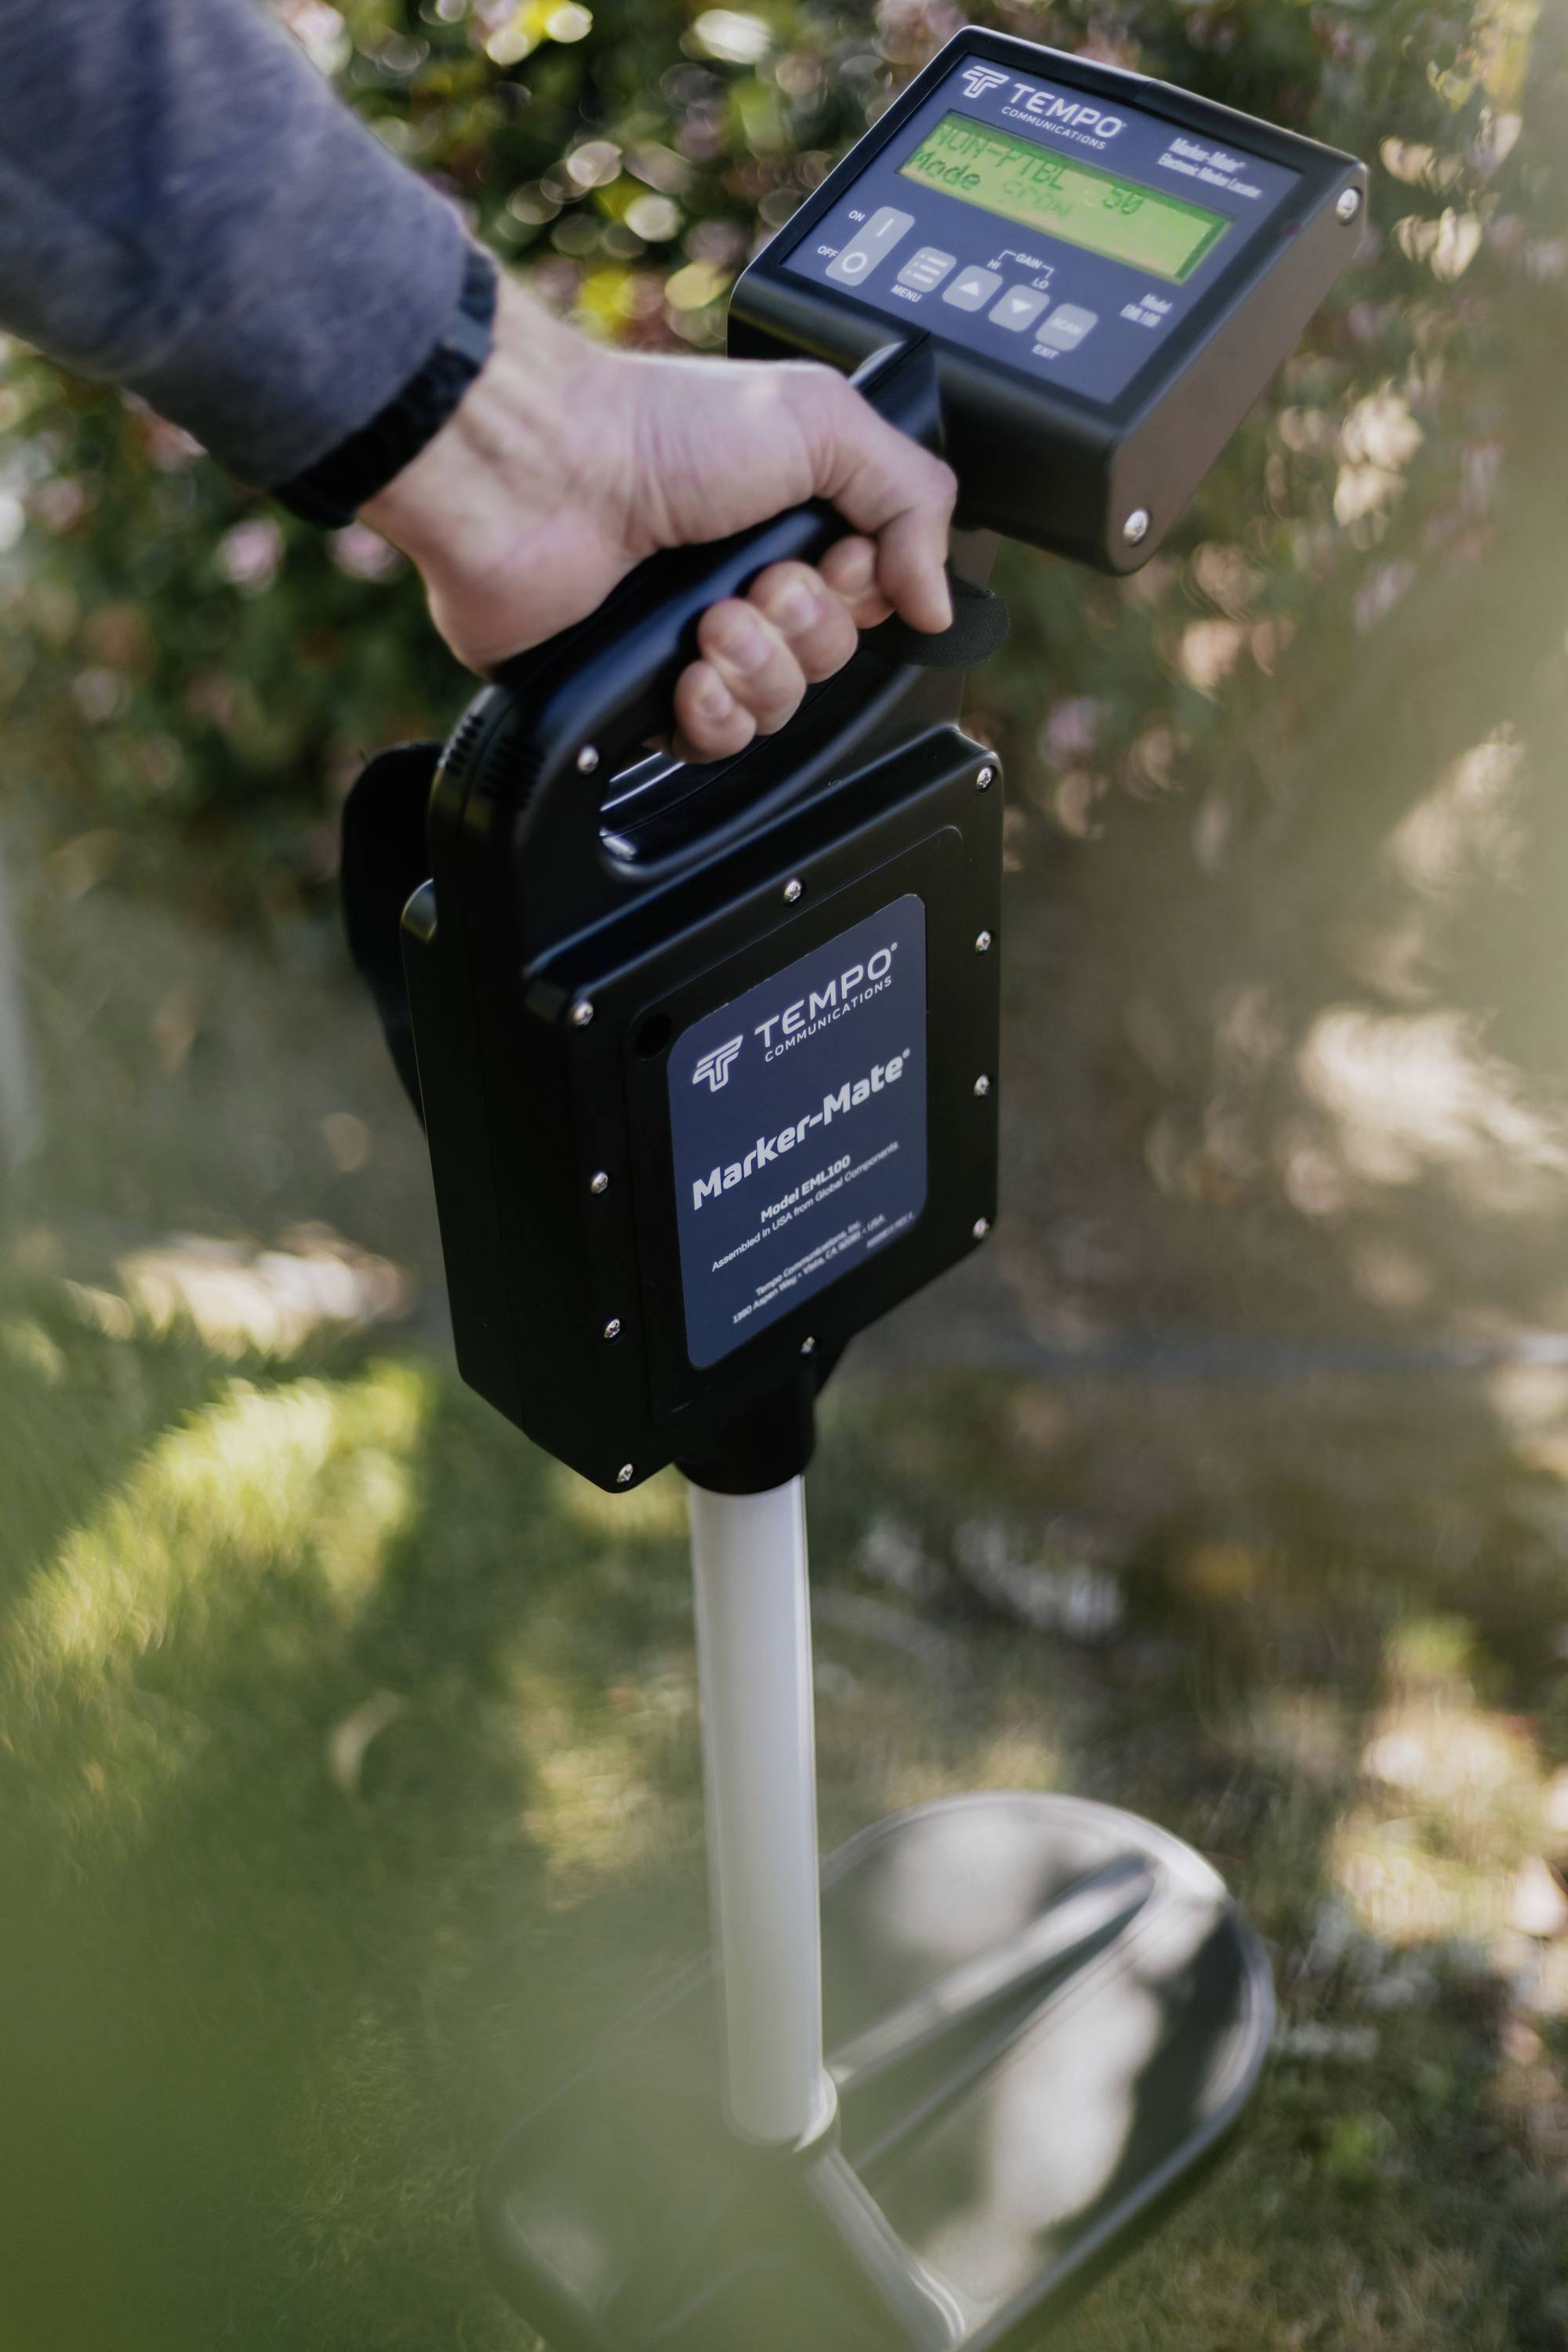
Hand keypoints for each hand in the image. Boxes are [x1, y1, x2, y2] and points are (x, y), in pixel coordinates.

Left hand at [360, 272, 956, 760]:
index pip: (874, 591)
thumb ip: (913, 497)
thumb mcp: (823, 419)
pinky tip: (688, 678)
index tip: (839, 559)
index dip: (869, 589)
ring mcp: (695, 638)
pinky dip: (713, 717)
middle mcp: (746, 576)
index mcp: (791, 513)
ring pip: (781, 705)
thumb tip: (937, 600)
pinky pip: (716, 743)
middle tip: (760, 582)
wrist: (540, 479)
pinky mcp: (645, 691)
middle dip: (808, 626)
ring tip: (710, 621)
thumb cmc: (657, 430)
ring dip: (759, 667)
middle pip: (834, 656)